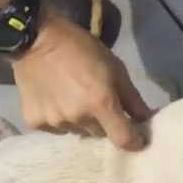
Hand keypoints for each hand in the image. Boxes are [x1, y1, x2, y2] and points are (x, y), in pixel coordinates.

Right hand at [12, 8, 152, 149]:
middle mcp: (78, 118)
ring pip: (78, 130)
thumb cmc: (83, 49)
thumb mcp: (116, 68)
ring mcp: (55, 122)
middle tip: (100, 102)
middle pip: (100, 133)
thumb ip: (132, 98)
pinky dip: (61, 118)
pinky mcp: (35, 122)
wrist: (37, 40)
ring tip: (75, 97)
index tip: (137, 138)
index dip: (134, 142)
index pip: (123, 139)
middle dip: (106, 123)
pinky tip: (57, 99)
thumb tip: (147, 119)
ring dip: (82, 120)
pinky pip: (57, 129)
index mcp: (101, 103)